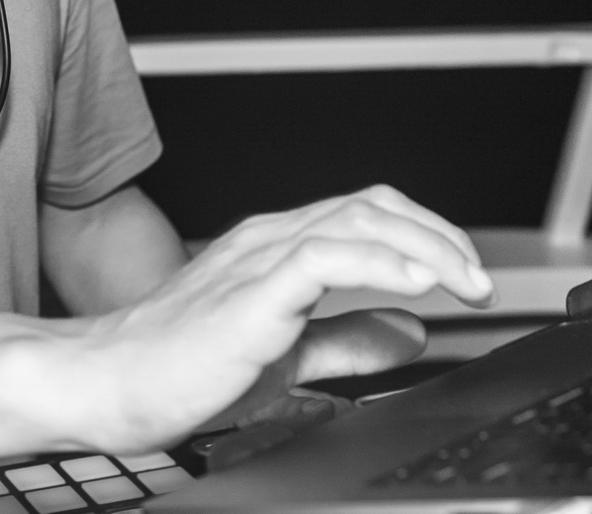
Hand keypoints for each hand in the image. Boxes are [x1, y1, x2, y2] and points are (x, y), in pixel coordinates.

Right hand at [68, 185, 492, 453]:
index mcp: (276, 248)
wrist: (110, 384)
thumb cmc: (180, 370)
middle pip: (372, 206)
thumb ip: (347, 340)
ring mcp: (258, 259)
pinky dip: (380, 264)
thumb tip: (412, 331)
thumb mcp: (288, 356)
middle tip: (480, 281)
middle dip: (439, 237)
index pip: (366, 213)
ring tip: (466, 283)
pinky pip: (324, 258)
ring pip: (356, 221)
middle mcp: (270, 239)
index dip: (426, 235)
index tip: (466, 275)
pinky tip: (416, 287)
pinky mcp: (250, 293)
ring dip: (425, 248)